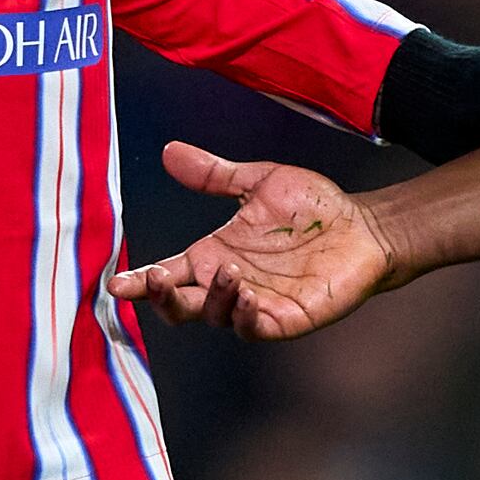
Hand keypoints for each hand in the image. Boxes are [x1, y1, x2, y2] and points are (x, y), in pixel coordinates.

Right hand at [107, 144, 400, 339]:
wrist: (363, 226)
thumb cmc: (313, 208)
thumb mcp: (258, 182)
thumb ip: (214, 174)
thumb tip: (169, 151)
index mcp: (214, 255)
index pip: (169, 274)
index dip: (140, 282)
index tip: (116, 283)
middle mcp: (228, 284)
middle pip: (180, 306)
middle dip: (162, 298)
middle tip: (157, 279)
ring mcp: (256, 304)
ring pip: (216, 316)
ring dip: (213, 299)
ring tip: (228, 271)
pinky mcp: (286, 318)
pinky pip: (256, 328)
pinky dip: (246, 316)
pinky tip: (249, 295)